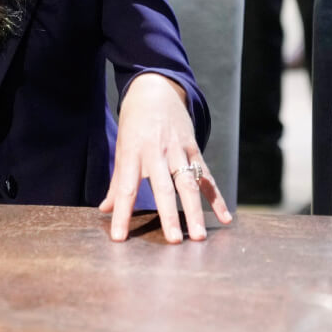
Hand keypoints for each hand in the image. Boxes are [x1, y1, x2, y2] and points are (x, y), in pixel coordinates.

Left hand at [100, 73, 231, 242]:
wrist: (155, 90)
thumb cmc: (134, 124)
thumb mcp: (122, 148)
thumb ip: (117, 181)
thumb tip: (105, 209)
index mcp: (134, 153)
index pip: (127, 188)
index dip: (122, 213)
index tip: (120, 237)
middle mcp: (157, 152)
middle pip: (163, 188)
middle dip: (168, 215)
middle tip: (173, 241)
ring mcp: (178, 150)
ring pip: (188, 184)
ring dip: (195, 211)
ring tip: (199, 236)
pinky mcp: (194, 149)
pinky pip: (207, 177)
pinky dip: (217, 198)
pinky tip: (226, 217)